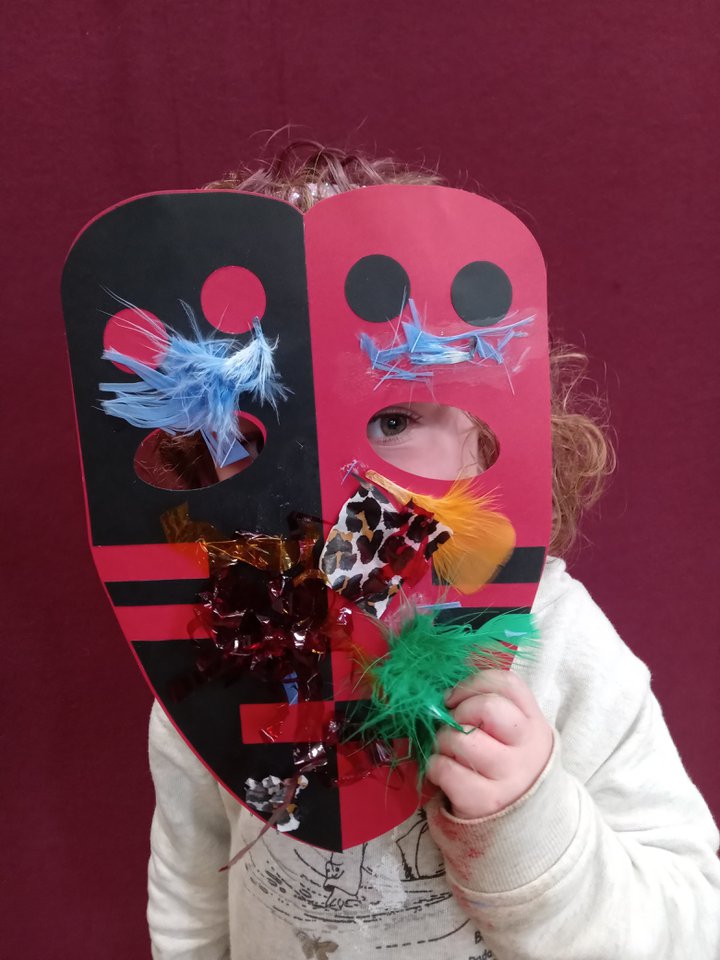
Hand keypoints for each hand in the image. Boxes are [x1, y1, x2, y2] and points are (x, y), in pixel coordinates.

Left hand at [425, 669, 552, 819]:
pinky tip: (444, 771)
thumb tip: (446, 692)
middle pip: (487, 707)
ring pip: (461, 737)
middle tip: (453, 725)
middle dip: (459, 711)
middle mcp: (527, 749)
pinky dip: (435, 766)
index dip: (472, 683)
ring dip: (443, 740)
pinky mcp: (484, 801)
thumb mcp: (511, 733)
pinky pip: (445, 768)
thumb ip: (489, 705)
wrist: (523, 822)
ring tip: (448, 750)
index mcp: (533, 723)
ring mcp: (508, 777)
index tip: (456, 697)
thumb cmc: (505, 764)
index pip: (507, 683)